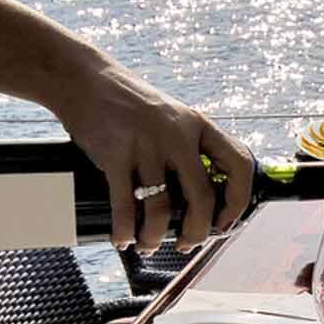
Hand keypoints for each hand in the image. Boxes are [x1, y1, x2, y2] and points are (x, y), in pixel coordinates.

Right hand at [50, 60, 251, 252]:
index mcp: (199, 125)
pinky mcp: (114, 154)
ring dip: (154, 237)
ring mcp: (146, 145)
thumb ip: (191, 151)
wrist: (84, 80)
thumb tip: (205, 203)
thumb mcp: (174, 118)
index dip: (239, 199)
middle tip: (187, 243)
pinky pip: (124, 206)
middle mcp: (177, 135)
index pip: (239, 164)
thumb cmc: (132, 105)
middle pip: (202, 198)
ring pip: (160, 209)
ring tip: (147, 244)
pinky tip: (123, 238)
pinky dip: (124, 230)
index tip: (226, 220)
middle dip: (197, 232)